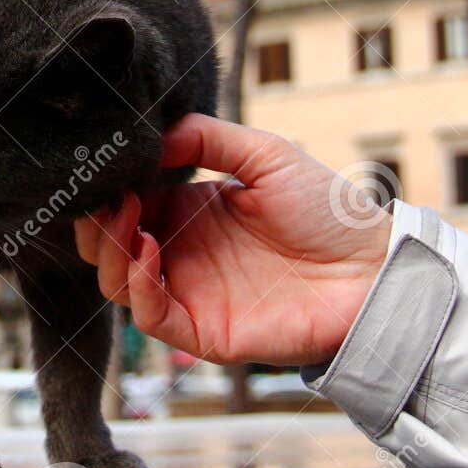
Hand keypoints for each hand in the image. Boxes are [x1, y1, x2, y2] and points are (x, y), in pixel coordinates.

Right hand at [74, 114, 391, 366]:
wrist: (372, 268)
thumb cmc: (327, 211)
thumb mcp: (265, 153)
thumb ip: (205, 137)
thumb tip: (148, 138)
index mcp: (188, 214)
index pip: (124, 207)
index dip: (107, 190)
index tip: (103, 166)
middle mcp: (181, 255)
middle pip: (107, 248)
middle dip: (95, 221)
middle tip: (104, 194)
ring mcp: (189, 294)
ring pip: (116, 282)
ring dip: (110, 248)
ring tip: (126, 214)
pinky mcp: (202, 331)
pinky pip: (150, 316)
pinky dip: (137, 283)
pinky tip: (147, 248)